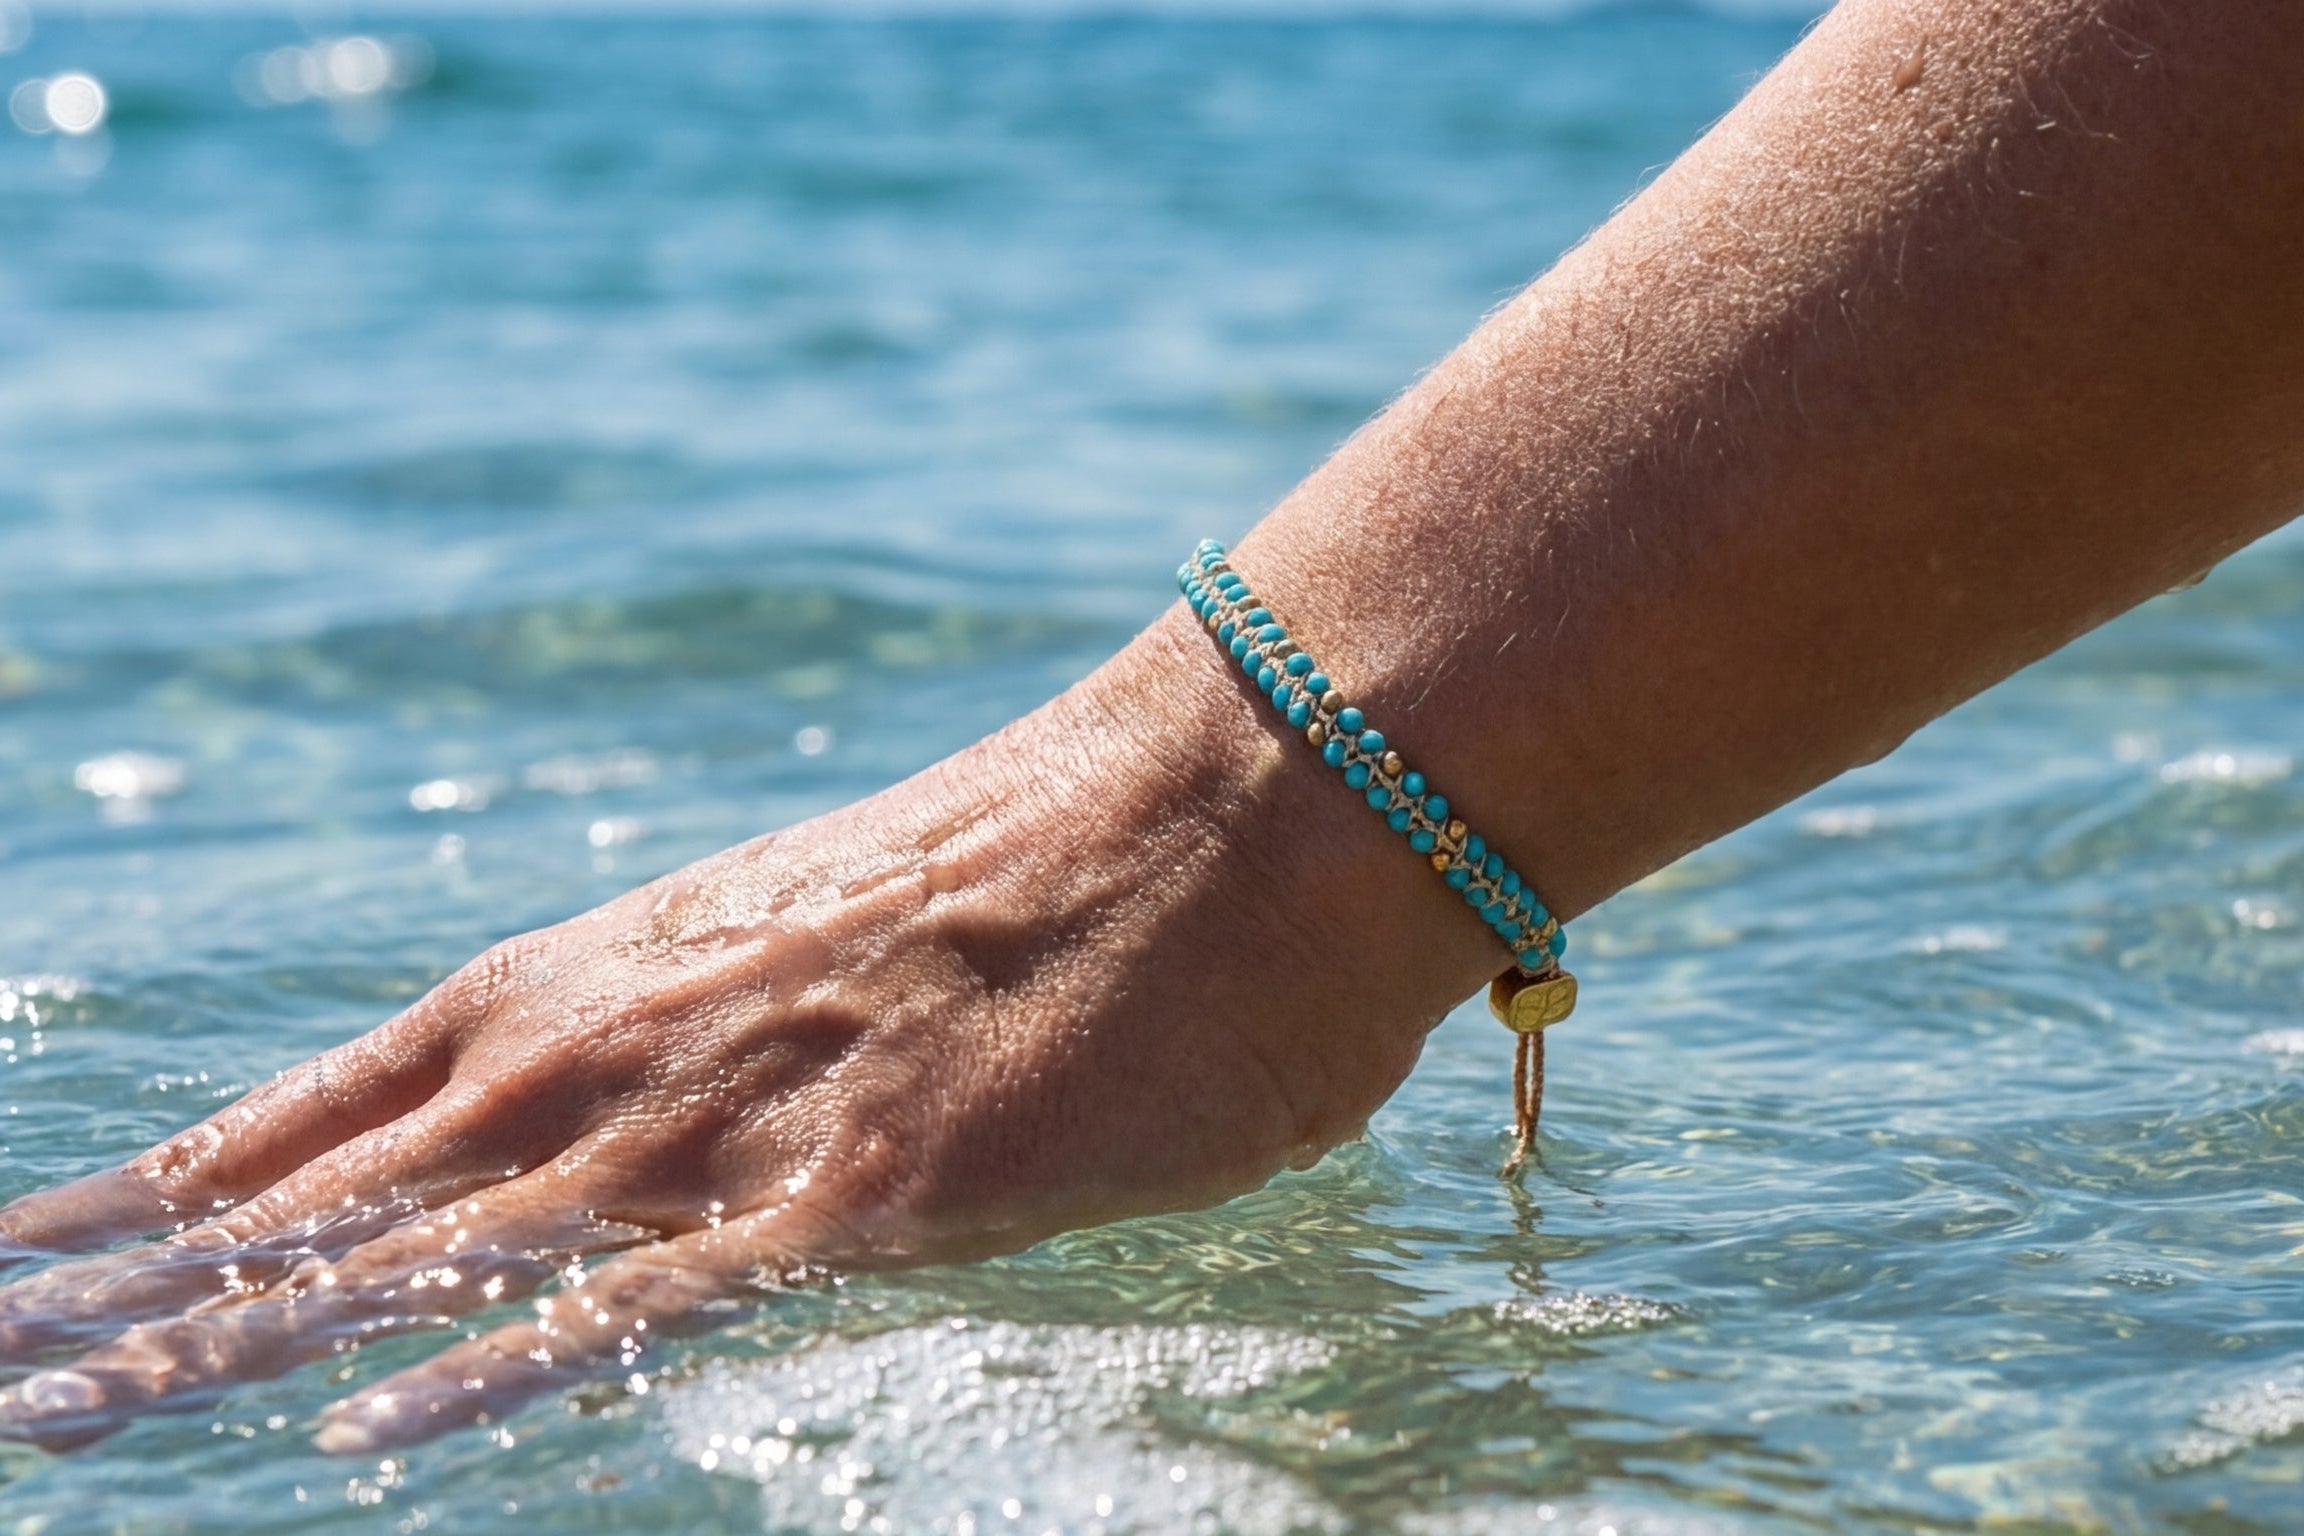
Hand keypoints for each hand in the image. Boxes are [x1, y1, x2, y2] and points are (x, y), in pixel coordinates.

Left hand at [0, 615, 1476, 1452]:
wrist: (1242, 800)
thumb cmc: (1063, 870)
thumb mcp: (835, 955)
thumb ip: (718, 1045)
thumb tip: (674, 1133)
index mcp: (610, 973)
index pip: (323, 1113)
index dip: (169, 1206)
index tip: (30, 1268)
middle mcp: (624, 1037)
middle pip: (319, 1196)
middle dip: (130, 1293)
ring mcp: (731, 1111)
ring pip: (422, 1248)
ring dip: (220, 1343)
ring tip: (51, 1417)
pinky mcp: (865, 1185)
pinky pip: (647, 1295)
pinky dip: (498, 1361)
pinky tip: (364, 1437)